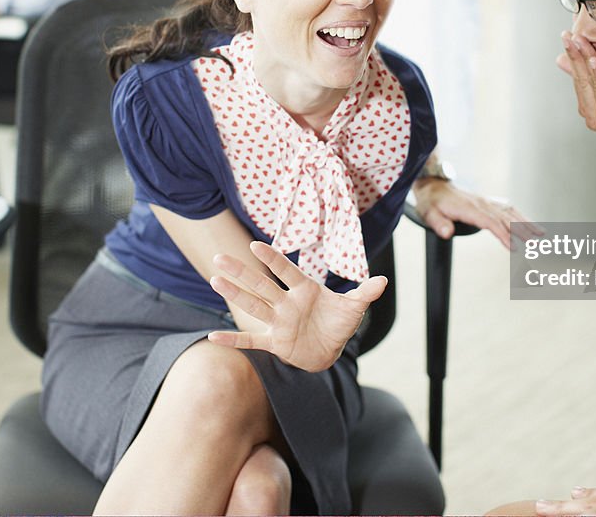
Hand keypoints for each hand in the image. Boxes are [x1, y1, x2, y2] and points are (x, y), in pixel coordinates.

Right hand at [207, 241, 386, 371]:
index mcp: (305, 290)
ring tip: (214, 279)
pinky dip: (234, 339)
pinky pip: (251, 340)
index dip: (272, 259)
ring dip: (235, 294)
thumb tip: (383, 280)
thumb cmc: (340, 323)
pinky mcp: (275, 342)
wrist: (330, 349)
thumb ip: (365, 293)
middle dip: (242, 272)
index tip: (255, 245)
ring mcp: (279, 322)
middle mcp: (287, 303)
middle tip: (220, 258)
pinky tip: (213, 336)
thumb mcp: (354, 309)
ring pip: (253, 306)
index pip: (286, 271)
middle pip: (261, 285)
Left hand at [412, 179, 540, 249]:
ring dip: (526, 223)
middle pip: (505, 218)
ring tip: (542, 234)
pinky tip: (531, 224)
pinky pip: (508, 209)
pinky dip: (521, 216)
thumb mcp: (429, 213)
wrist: (434, 185)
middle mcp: (481, 203)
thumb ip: (438, 224)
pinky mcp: (489, 202)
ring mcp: (487, 202)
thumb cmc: (432, 203)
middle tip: (536, 243)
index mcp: (469, 208)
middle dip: (522, 231)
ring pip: (510, 213)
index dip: (502, 234)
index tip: (514, 247)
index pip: (489, 222)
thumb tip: (447, 233)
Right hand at [557, 31, 595, 178]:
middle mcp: (592, 116)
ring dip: (584, 60)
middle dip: (574, 55)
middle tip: (567, 35)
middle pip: (581, 80)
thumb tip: (577, 63)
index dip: (572, 57)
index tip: (567, 37)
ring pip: (591, 84)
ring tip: (579, 42)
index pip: (577, 79)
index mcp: (589, 110)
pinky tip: (593, 60)